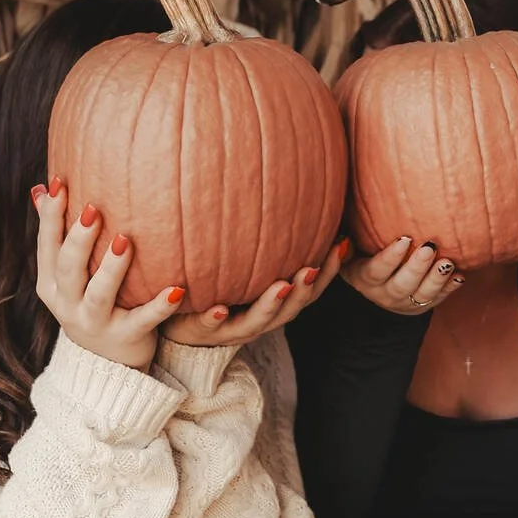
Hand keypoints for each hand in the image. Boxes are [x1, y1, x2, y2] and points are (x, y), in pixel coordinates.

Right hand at [32, 178, 183, 370]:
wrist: (104, 366)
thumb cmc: (89, 304)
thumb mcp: (66, 277)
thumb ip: (56, 237)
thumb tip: (39, 190)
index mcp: (51, 285)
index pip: (47, 245)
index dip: (50, 216)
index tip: (60, 183)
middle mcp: (67, 304)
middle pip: (69, 268)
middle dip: (79, 239)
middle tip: (93, 208)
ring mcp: (94, 323)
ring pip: (100, 294)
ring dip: (112, 268)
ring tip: (124, 241)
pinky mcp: (125, 337)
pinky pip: (143, 320)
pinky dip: (160, 306)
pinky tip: (178, 289)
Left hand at [164, 239, 349, 346]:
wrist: (175, 321)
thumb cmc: (214, 283)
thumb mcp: (243, 260)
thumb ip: (265, 237)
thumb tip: (289, 186)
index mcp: (272, 303)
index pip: (308, 288)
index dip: (329, 271)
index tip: (342, 244)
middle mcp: (257, 318)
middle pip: (290, 309)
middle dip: (304, 290)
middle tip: (312, 268)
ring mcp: (229, 327)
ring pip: (255, 322)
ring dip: (270, 305)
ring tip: (281, 287)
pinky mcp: (200, 330)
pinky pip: (207, 327)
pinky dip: (215, 319)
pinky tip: (219, 308)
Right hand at [343, 235, 463, 316]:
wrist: (376, 287)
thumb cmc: (361, 256)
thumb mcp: (348, 254)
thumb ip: (346, 246)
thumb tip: (343, 237)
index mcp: (364, 279)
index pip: (377, 271)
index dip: (390, 257)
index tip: (405, 239)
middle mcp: (385, 294)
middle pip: (402, 285)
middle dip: (417, 267)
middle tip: (430, 247)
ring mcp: (405, 302)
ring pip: (422, 295)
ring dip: (437, 279)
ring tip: (448, 262)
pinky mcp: (422, 305)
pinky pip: (438, 299)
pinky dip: (450, 288)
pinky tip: (460, 276)